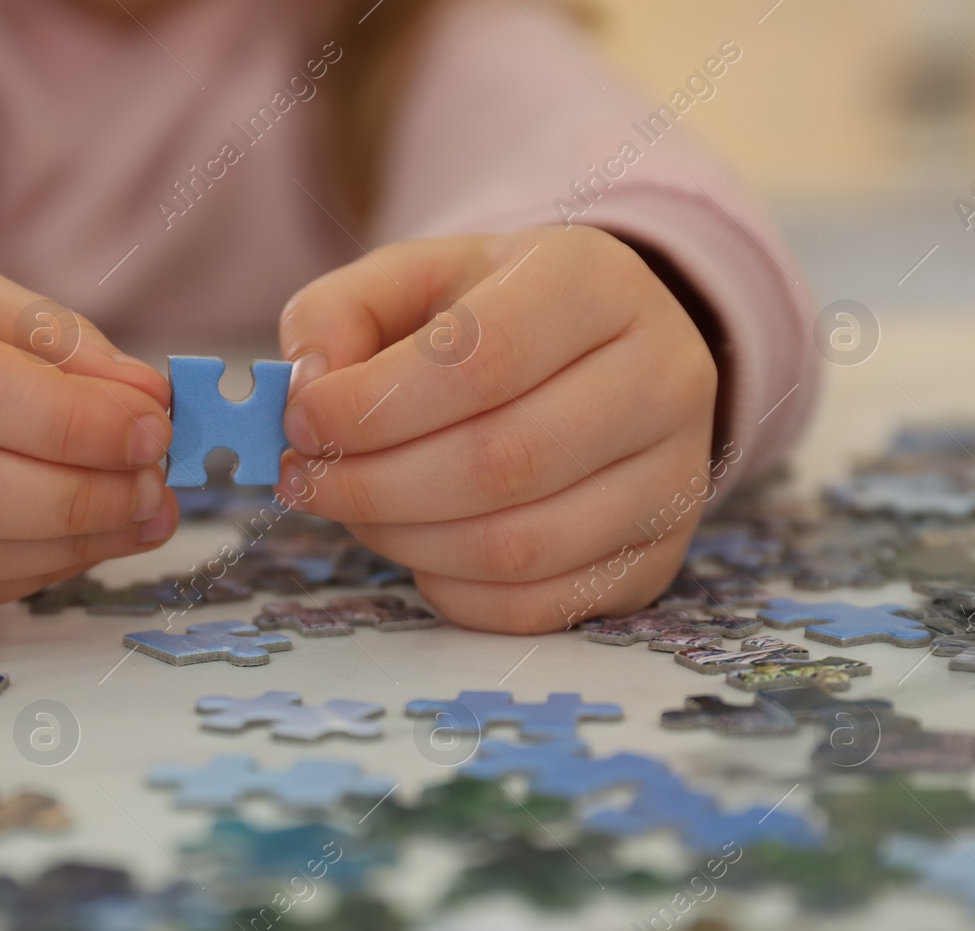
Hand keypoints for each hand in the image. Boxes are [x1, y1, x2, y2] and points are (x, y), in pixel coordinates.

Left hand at [276, 227, 720, 633]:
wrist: (599, 356)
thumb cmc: (490, 315)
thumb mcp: (411, 279)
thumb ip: (337, 313)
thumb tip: (305, 387)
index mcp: (596, 281)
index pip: (481, 359)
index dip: (373, 407)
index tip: (301, 423)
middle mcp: (660, 376)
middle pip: (501, 462)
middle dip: (374, 485)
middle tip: (305, 480)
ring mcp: (673, 478)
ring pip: (519, 546)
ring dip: (405, 543)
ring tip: (355, 511)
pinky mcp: (655, 559)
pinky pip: (538, 607)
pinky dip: (453, 593)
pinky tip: (416, 552)